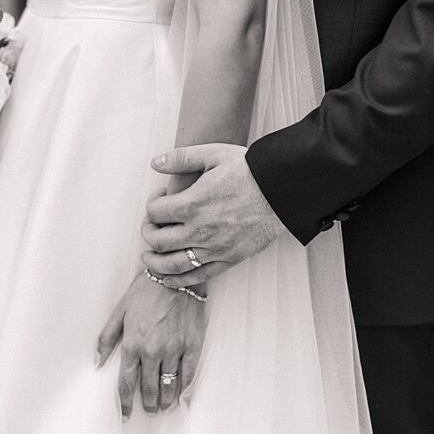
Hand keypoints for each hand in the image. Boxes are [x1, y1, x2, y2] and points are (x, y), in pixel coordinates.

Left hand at [95, 272, 204, 419]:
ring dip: (165, 400)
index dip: (125, 403)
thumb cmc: (144, 292)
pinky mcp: (192, 345)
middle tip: (148, 411)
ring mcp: (174, 349)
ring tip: (163, 407)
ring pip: (169, 385)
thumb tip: (96, 362)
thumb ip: (106, 338)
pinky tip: (183, 397)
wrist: (175, 276)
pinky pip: (189, 374)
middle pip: (149, 389)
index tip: (125, 415)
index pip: (126, 383)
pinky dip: (186, 389)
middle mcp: (153, 351)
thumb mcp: (119, 311)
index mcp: (132, 344)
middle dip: (147, 404)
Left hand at [141, 144, 283, 286]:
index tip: (159, 199)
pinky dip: (179, 280)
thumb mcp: (214, 153)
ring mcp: (215, 248)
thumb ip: (181, 158)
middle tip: (152, 225)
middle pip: (158, 240)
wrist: (285, 189)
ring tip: (148, 257)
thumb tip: (154, 163)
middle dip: (148, 232)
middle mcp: (200, 230)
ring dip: (154, 263)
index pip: (155, 212)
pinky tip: (168, 278)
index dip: (152, 205)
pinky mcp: (230, 259)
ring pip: (173, 264)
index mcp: (192, 204)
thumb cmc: (250, 170)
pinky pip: (198, 276)